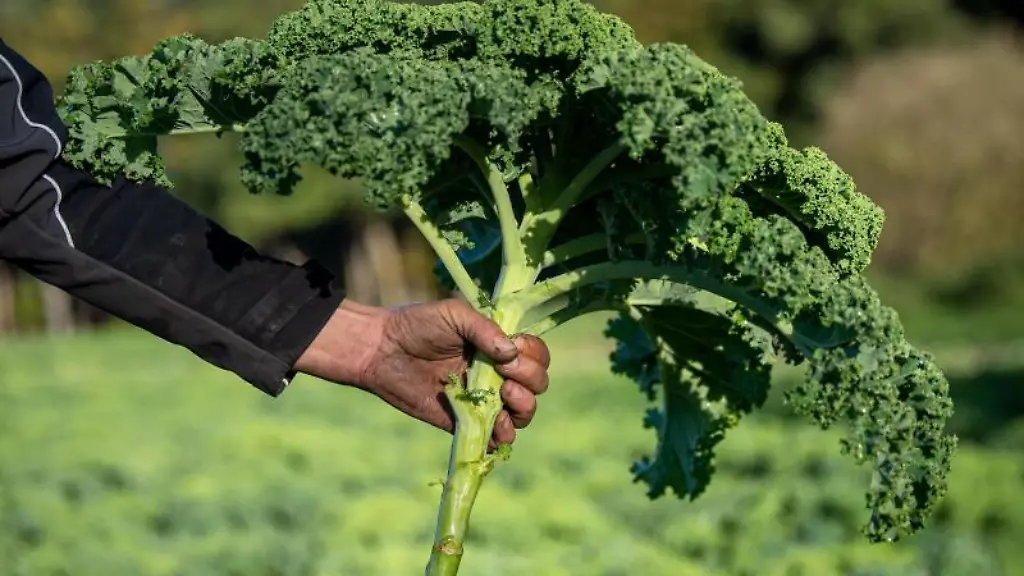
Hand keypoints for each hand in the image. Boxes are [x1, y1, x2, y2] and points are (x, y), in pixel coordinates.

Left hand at [294, 299, 549, 445]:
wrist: (382, 351)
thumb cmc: (417, 325)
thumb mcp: (454, 315)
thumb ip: (485, 330)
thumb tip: (511, 354)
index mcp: (498, 346)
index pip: (536, 354)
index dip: (532, 355)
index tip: (510, 351)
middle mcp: (497, 374)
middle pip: (537, 384)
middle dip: (530, 378)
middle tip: (502, 372)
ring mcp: (484, 400)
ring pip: (523, 414)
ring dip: (523, 407)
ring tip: (503, 396)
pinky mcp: (466, 422)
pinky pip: (496, 437)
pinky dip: (504, 435)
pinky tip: (496, 423)